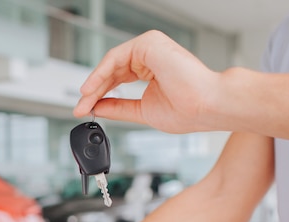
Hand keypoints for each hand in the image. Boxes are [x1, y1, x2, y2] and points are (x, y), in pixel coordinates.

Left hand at [73, 30, 218, 133]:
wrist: (207, 107)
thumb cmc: (188, 110)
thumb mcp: (143, 111)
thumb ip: (120, 107)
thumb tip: (98, 107)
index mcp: (152, 70)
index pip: (119, 80)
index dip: (101, 95)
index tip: (87, 110)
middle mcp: (150, 56)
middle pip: (112, 72)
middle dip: (94, 91)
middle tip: (80, 107)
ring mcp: (150, 47)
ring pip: (112, 64)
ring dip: (94, 84)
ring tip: (84, 101)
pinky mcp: (148, 43)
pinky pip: (116, 57)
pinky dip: (101, 73)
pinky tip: (91, 89)